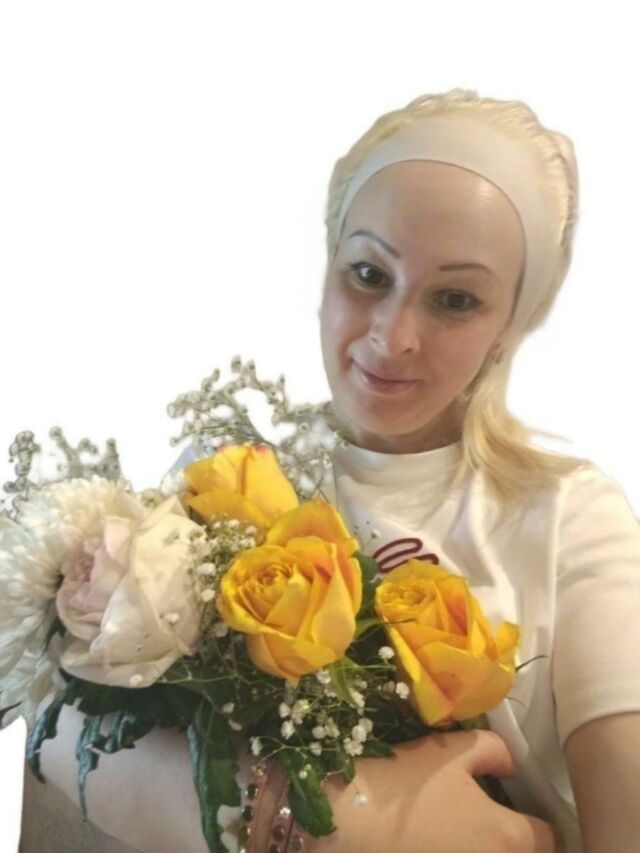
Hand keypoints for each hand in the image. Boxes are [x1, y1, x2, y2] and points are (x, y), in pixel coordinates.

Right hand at [306, 729, 559, 852]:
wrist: (343, 821)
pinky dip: (452, 850)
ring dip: (481, 846)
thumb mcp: (450, 751)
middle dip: (510, 841)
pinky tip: (431, 842)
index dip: (534, 819)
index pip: (548, 838)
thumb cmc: (402, 783)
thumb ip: (493, 751)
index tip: (514, 808)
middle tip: (483, 819)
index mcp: (509, 838)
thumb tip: (511, 765)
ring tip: (453, 831)